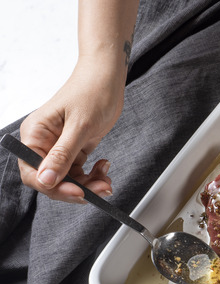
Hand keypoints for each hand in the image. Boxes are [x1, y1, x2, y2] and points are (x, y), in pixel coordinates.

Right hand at [18, 55, 125, 202]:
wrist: (108, 78)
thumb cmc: (92, 92)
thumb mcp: (79, 126)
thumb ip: (62, 155)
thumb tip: (46, 179)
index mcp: (35, 134)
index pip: (33, 172)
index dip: (53, 187)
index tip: (77, 192)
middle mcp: (43, 142)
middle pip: (51, 180)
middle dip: (75, 188)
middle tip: (99, 190)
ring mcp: (59, 147)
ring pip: (68, 179)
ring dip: (88, 184)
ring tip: (106, 180)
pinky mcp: (75, 148)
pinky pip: (79, 172)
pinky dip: (92, 176)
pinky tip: (104, 168)